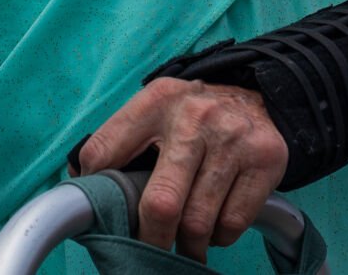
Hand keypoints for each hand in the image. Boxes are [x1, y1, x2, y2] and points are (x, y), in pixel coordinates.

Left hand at [75, 78, 287, 263]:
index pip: (104, 152)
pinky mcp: (265, 162)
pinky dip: (218, 236)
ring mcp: (232, 141)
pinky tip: (213, 224)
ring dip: (187, 243)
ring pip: (198, 221)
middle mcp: (194, 118)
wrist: (258, 98)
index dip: (96, 192)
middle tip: (147, 249)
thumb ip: (117, 140)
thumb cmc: (192, 115)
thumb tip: (81, 181)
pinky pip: (232, 223)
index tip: (102, 213)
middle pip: (160, 203)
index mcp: (155, 101)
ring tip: (183, 240)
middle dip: (150, 238)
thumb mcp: (153, 110)